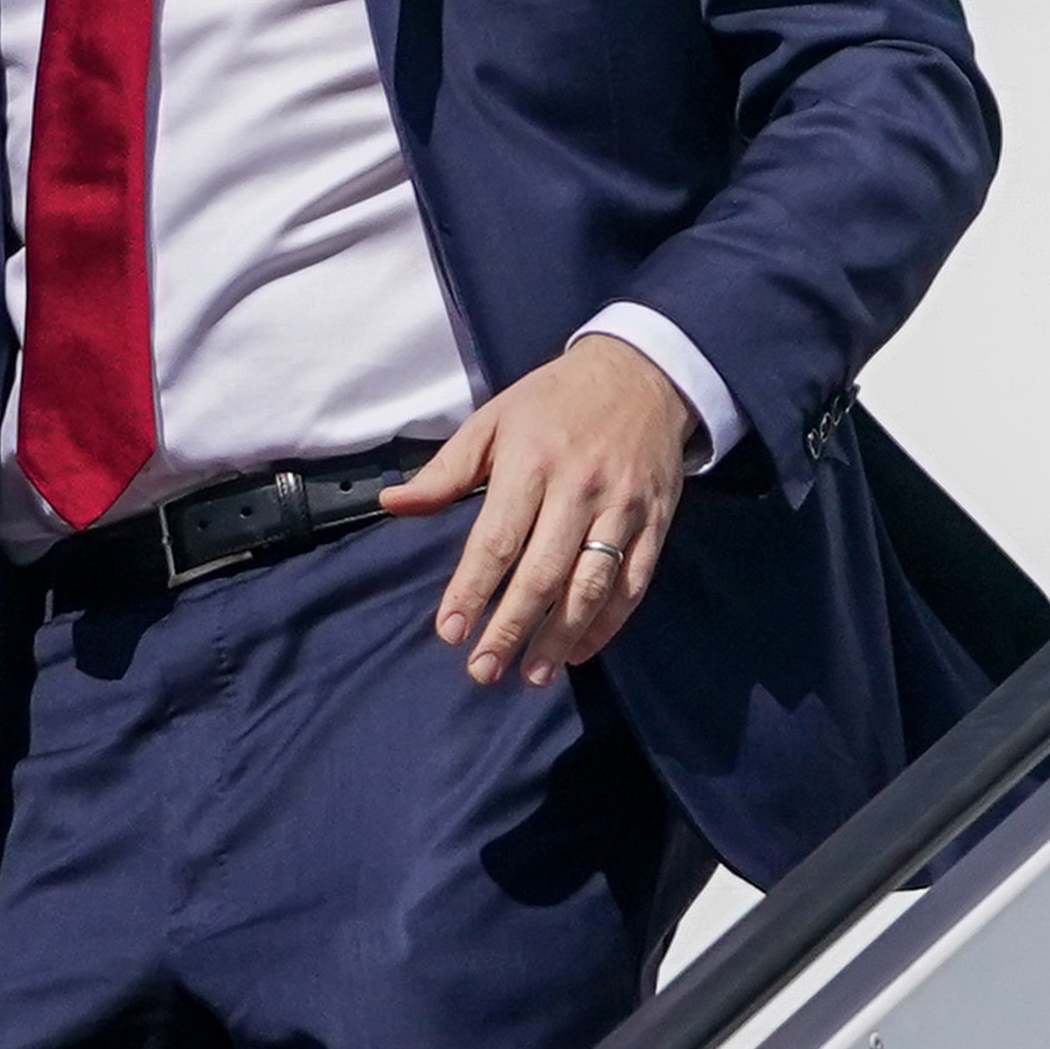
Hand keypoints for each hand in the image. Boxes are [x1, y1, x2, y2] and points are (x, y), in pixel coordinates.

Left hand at [383, 333, 692, 688]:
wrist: (642, 373)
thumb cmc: (553, 401)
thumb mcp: (493, 421)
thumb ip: (445, 471)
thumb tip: (392, 505)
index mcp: (532, 462)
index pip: (497, 539)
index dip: (472, 589)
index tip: (450, 631)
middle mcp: (579, 489)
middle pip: (543, 572)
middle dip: (511, 627)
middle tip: (483, 670)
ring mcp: (622, 508)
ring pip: (591, 586)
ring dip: (560, 638)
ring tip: (531, 675)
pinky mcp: (657, 522)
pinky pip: (633, 583)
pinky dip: (607, 623)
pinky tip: (580, 651)